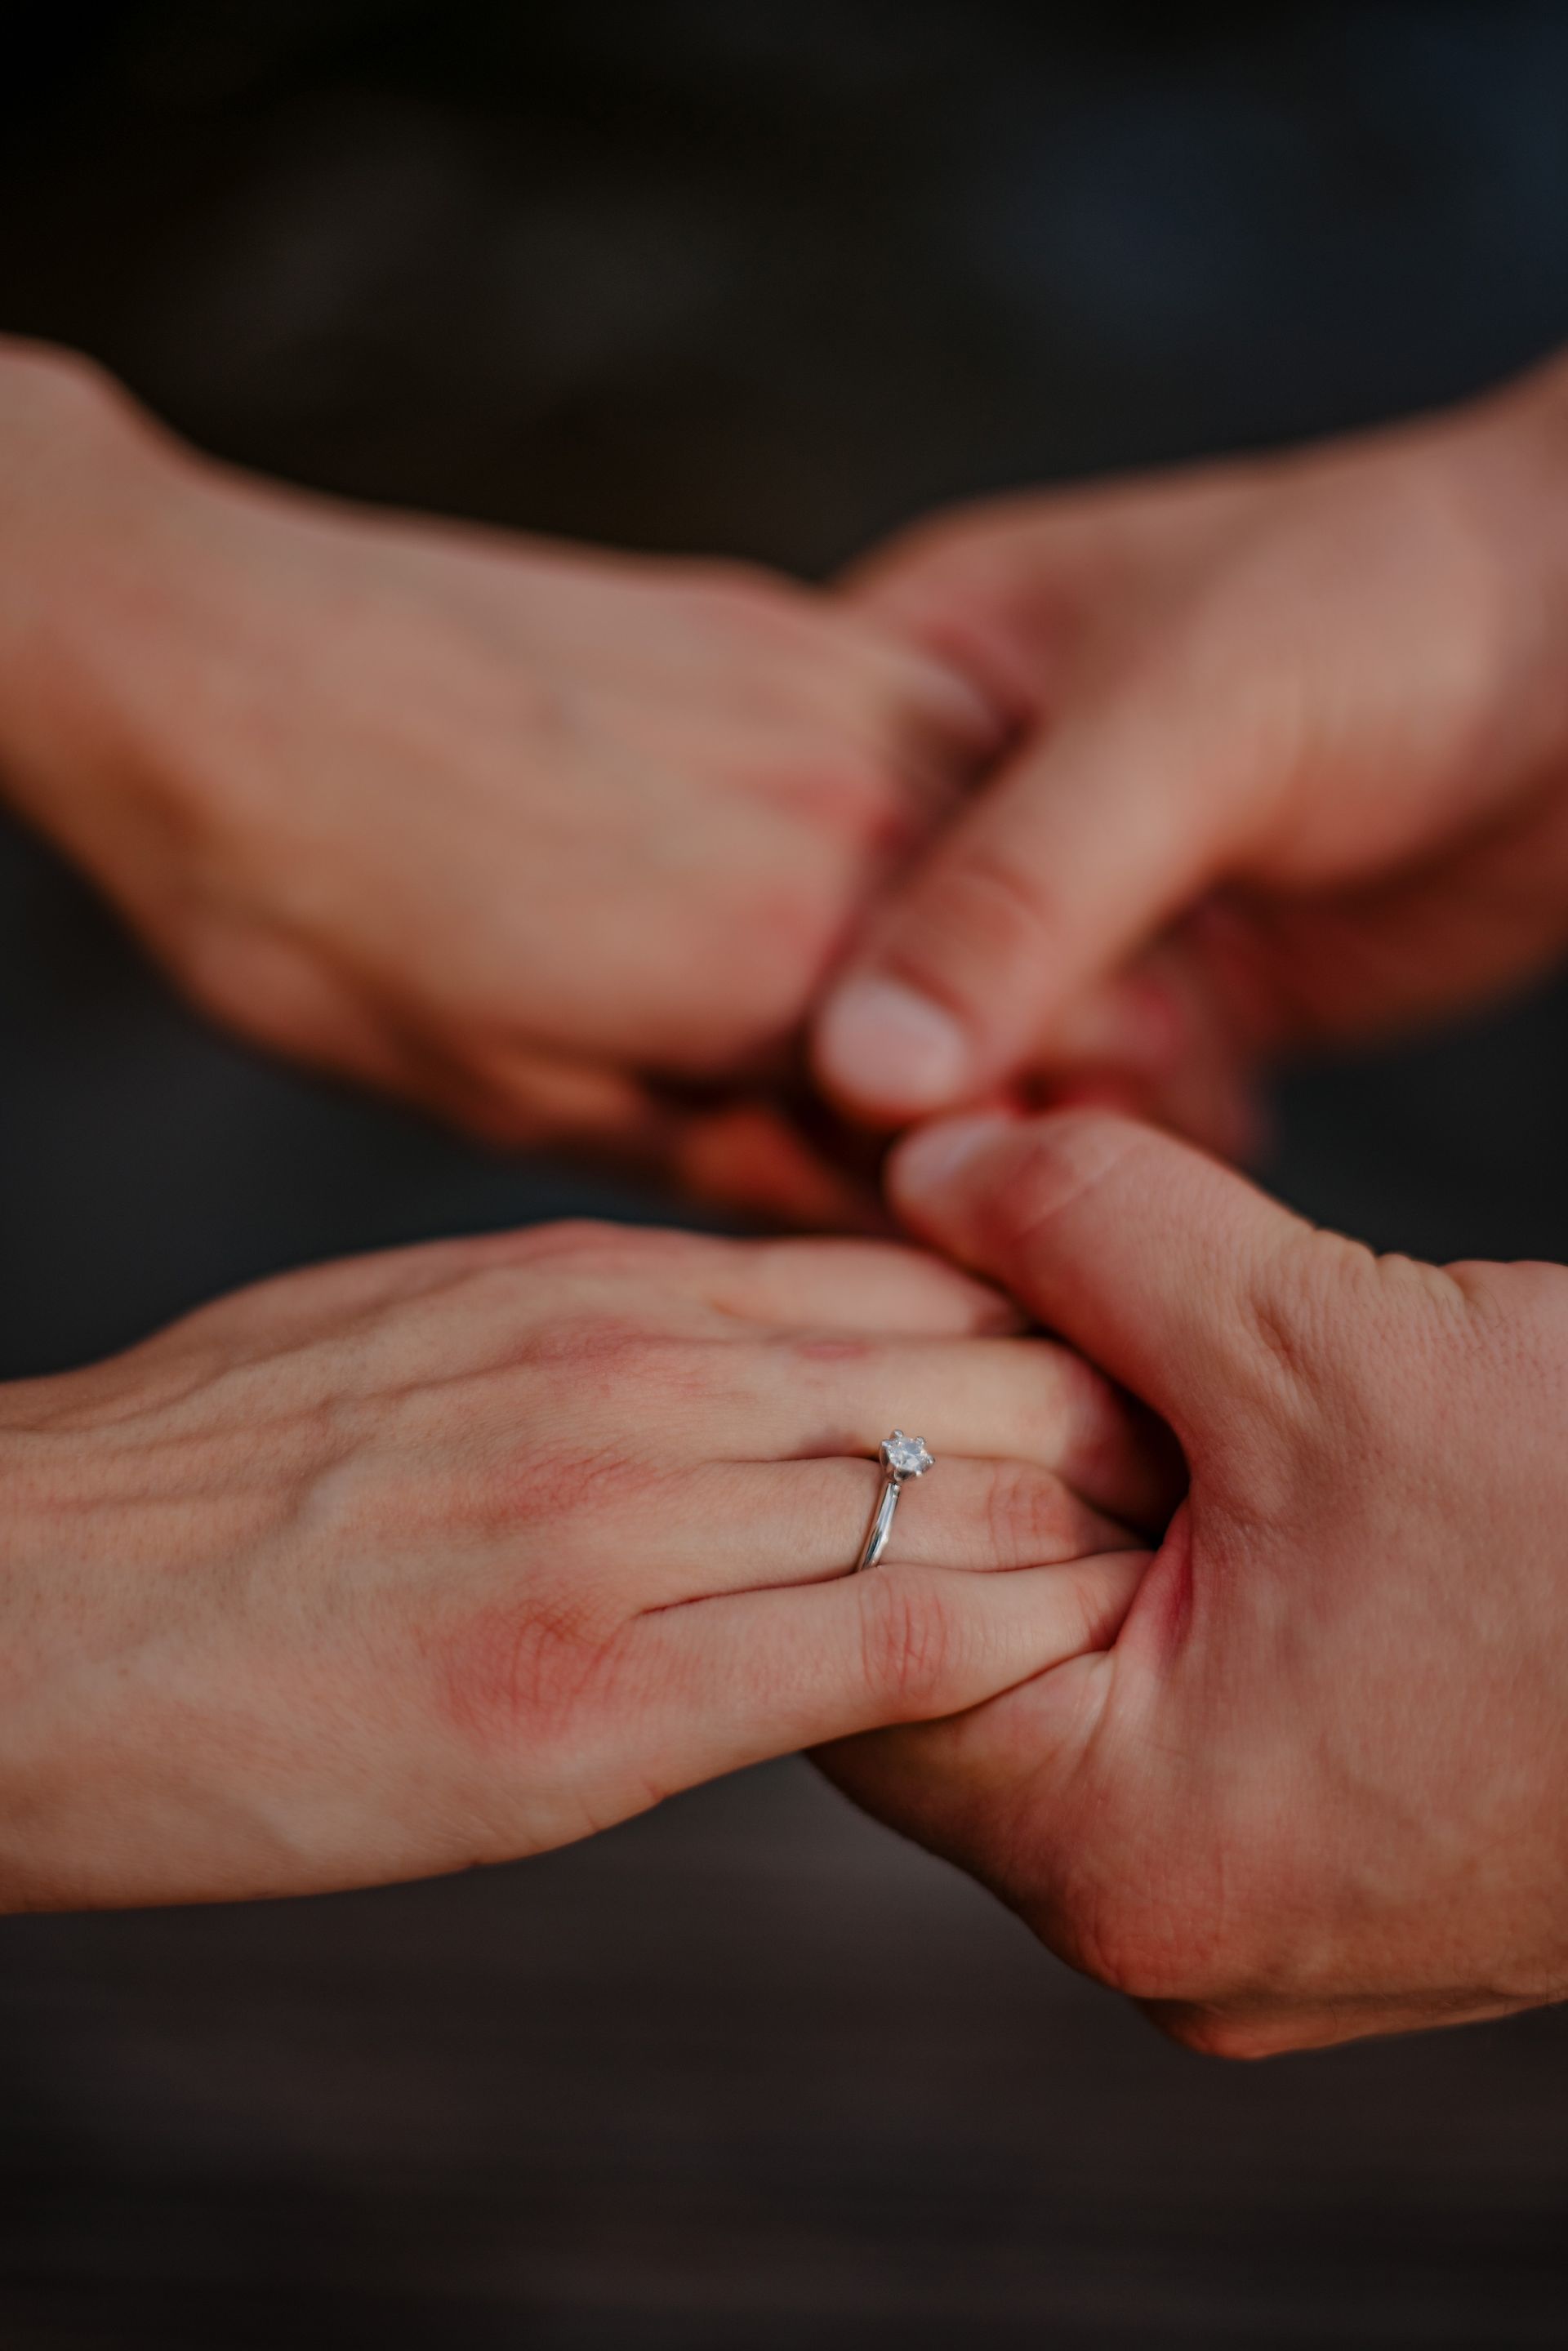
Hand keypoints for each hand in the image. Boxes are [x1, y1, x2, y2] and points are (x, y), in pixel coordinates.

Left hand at [0, 341, 996, 1216]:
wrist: (199, 656)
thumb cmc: (311, 902)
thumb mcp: (508, 1096)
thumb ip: (718, 1148)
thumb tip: (853, 1196)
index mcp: (788, 965)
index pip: (1021, 1088)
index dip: (1045, 1164)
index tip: (1036, 1210)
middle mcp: (847, 810)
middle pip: (1071, 957)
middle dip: (1089, 1057)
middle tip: (1045, 1125)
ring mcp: (820, 689)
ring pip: (1033, 831)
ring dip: (1049, 926)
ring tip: (1012, 1010)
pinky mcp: (770, 618)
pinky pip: (948, 713)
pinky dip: (975, 802)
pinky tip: (924, 856)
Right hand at [0, 1215, 1157, 1911]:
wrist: (13, 1609)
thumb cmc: (198, 1480)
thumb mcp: (416, 1326)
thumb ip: (590, 1325)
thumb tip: (731, 1340)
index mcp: (590, 1279)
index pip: (904, 1272)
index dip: (1044, 1326)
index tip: (1119, 1382)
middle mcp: (628, 1369)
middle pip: (968, 1361)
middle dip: (1109, 1422)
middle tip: (1200, 1480)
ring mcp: (614, 1524)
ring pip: (955, 1493)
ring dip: (1087, 1539)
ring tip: (1177, 1582)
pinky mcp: (582, 1700)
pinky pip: (872, 1649)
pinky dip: (996, 1654)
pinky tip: (1064, 1675)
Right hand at [815, 355, 1567, 1150]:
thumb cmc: (1401, 604)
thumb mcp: (1189, 727)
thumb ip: (1019, 895)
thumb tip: (860, 1070)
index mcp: (913, 670)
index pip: (769, 867)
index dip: (782, 1001)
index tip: (835, 1123)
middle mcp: (973, 799)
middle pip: (860, 988)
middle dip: (938, 1085)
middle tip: (1019, 1138)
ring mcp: (1078, 903)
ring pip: (980, 1066)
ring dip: (1045, 1126)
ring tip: (1126, 1126)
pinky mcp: (1175, 988)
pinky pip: (1097, 1104)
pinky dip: (1131, 1144)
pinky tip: (1190, 1139)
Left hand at [820, 1108, 1567, 2054]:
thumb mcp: (1320, 1336)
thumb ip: (1085, 1230)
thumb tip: (927, 1154)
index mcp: (1127, 1855)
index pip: (857, 1649)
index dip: (859, 1455)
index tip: (865, 1314)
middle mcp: (1177, 1938)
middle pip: (958, 1673)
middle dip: (966, 1479)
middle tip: (984, 1315)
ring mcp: (1269, 1930)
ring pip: (1074, 1690)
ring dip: (1079, 1524)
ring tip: (1125, 1376)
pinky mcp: (1348, 1885)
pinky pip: (1181, 1725)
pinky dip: (1174, 1589)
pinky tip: (1229, 1470)